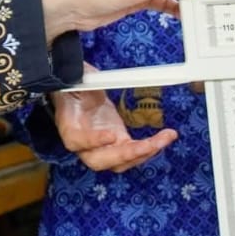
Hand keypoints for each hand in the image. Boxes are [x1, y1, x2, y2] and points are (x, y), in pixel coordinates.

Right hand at [50, 68, 177, 172]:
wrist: (81, 94)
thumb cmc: (76, 87)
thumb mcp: (77, 78)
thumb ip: (84, 78)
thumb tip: (90, 72)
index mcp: (68, 126)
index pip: (76, 141)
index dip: (93, 141)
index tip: (111, 135)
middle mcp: (83, 144)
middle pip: (99, 161)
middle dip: (126, 155)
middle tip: (147, 145)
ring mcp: (102, 148)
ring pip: (121, 162)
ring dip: (145, 153)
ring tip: (165, 138)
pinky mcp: (118, 145)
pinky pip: (134, 153)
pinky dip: (151, 147)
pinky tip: (166, 136)